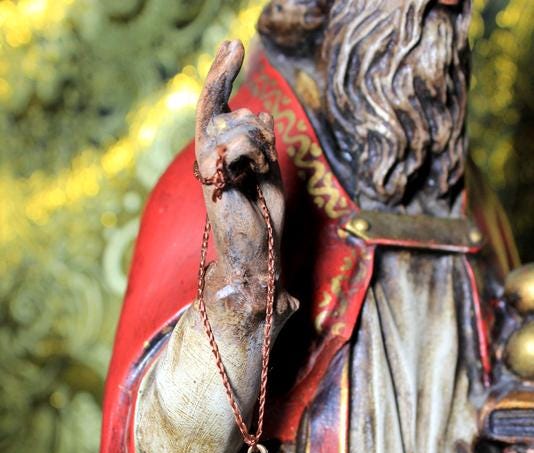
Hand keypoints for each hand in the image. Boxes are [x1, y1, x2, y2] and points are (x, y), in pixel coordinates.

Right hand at [194, 40, 284, 285]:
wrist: (255, 256)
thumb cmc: (264, 220)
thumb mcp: (268, 171)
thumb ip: (262, 142)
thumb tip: (259, 112)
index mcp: (221, 153)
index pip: (220, 105)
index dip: (223, 73)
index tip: (233, 44)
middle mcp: (209, 154)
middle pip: (226, 104)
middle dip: (236, 92)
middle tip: (243, 85)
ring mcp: (207, 162)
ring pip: (242, 122)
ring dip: (263, 146)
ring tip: (258, 177)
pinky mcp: (211, 172)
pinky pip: (242, 140)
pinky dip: (257, 157)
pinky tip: (252, 180)